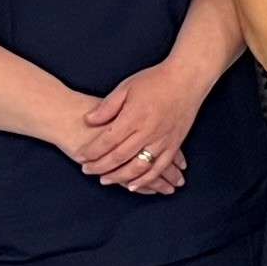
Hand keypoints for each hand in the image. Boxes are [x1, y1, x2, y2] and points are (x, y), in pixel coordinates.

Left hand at [69, 58, 201, 192]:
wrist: (186, 79)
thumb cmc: (156, 80)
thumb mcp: (126, 87)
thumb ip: (107, 106)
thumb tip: (89, 120)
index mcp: (133, 117)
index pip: (107, 140)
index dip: (92, 151)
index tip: (80, 157)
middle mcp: (148, 132)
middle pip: (120, 156)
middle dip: (101, 167)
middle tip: (88, 171)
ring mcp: (162, 141)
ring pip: (138, 167)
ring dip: (120, 177)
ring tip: (106, 180)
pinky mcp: (174, 145)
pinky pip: (159, 168)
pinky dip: (146, 180)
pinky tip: (134, 186)